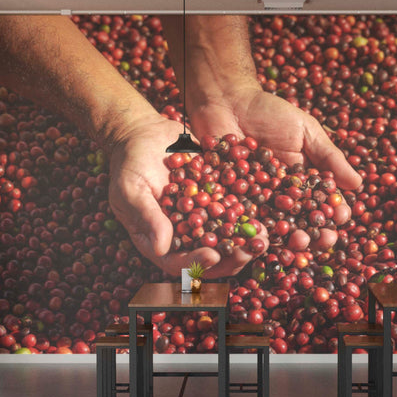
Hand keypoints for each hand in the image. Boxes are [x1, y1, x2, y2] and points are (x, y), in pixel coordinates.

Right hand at [106, 116, 267, 277]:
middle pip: (211, 256)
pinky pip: (236, 212)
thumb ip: (147, 218)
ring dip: (247, 242)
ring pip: (228, 238)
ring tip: (264, 238)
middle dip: (232, 257)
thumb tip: (162, 248)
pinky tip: (266, 214)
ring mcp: (204, 219)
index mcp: (160, 241)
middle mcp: (185, 235)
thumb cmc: (130, 164)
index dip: (197, 263)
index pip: (179, 262)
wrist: (146, 134)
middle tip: (249, 251)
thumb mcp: (131, 190)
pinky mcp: (218, 200)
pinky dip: (251, 216)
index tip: (212, 255)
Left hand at [189, 87, 361, 249]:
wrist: (226, 101)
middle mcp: (282, 197)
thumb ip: (329, 157)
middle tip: (319, 239)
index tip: (340, 217)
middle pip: (301, 224)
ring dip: (287, 239)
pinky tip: (262, 235)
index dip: (334, 214)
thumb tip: (359, 184)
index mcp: (304, 182)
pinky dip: (252, 231)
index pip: (323, 204)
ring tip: (296, 242)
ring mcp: (257, 202)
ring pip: (274, 229)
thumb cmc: (269, 112)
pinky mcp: (231, 203)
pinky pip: (242, 221)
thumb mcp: (305, 130)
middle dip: (313, 234)